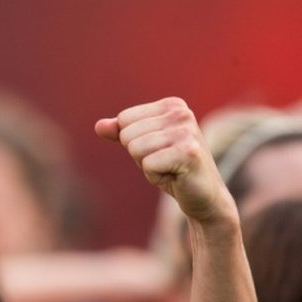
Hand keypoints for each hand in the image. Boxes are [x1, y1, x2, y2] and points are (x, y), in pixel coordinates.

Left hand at [96, 98, 235, 224]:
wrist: (203, 195)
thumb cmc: (170, 168)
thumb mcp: (143, 147)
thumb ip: (121, 133)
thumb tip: (98, 126)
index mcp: (172, 105)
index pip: (124, 119)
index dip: (133, 142)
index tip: (157, 150)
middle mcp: (182, 113)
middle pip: (127, 135)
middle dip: (140, 155)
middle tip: (164, 162)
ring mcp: (187, 131)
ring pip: (135, 149)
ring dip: (148, 166)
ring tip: (169, 168)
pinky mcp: (188, 153)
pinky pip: (148, 165)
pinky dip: (156, 177)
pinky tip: (175, 177)